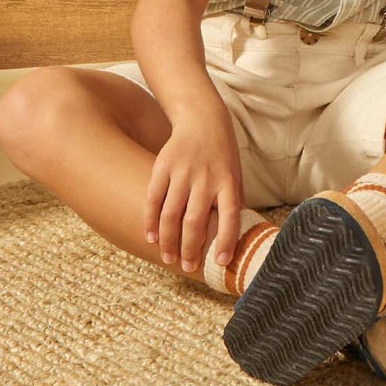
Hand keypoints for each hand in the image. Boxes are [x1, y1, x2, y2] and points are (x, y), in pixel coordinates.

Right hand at [143, 104, 241, 273]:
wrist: (203, 118)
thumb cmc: (222, 155)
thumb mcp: (235, 174)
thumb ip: (232, 203)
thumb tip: (234, 239)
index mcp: (228, 181)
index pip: (230, 215)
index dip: (226, 240)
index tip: (222, 262)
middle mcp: (206, 177)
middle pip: (194, 221)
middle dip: (190, 249)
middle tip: (187, 267)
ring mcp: (183, 171)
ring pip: (171, 214)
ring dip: (168, 241)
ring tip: (169, 258)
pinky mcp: (163, 165)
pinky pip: (153, 198)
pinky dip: (150, 221)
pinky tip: (151, 237)